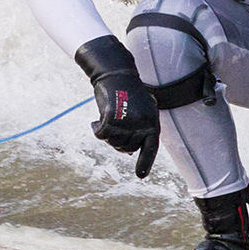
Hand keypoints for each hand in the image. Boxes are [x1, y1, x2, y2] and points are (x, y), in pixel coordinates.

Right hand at [75, 35, 159, 177]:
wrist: (116, 73)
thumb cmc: (128, 91)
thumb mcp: (142, 109)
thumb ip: (141, 127)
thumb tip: (131, 150)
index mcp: (153, 121)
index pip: (151, 147)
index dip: (145, 162)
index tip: (141, 176)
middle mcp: (143, 123)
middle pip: (128, 148)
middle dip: (118, 142)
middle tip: (113, 128)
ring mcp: (128, 122)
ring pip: (114, 142)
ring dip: (108, 134)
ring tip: (107, 119)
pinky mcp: (112, 118)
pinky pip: (102, 135)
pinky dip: (96, 129)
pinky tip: (95, 120)